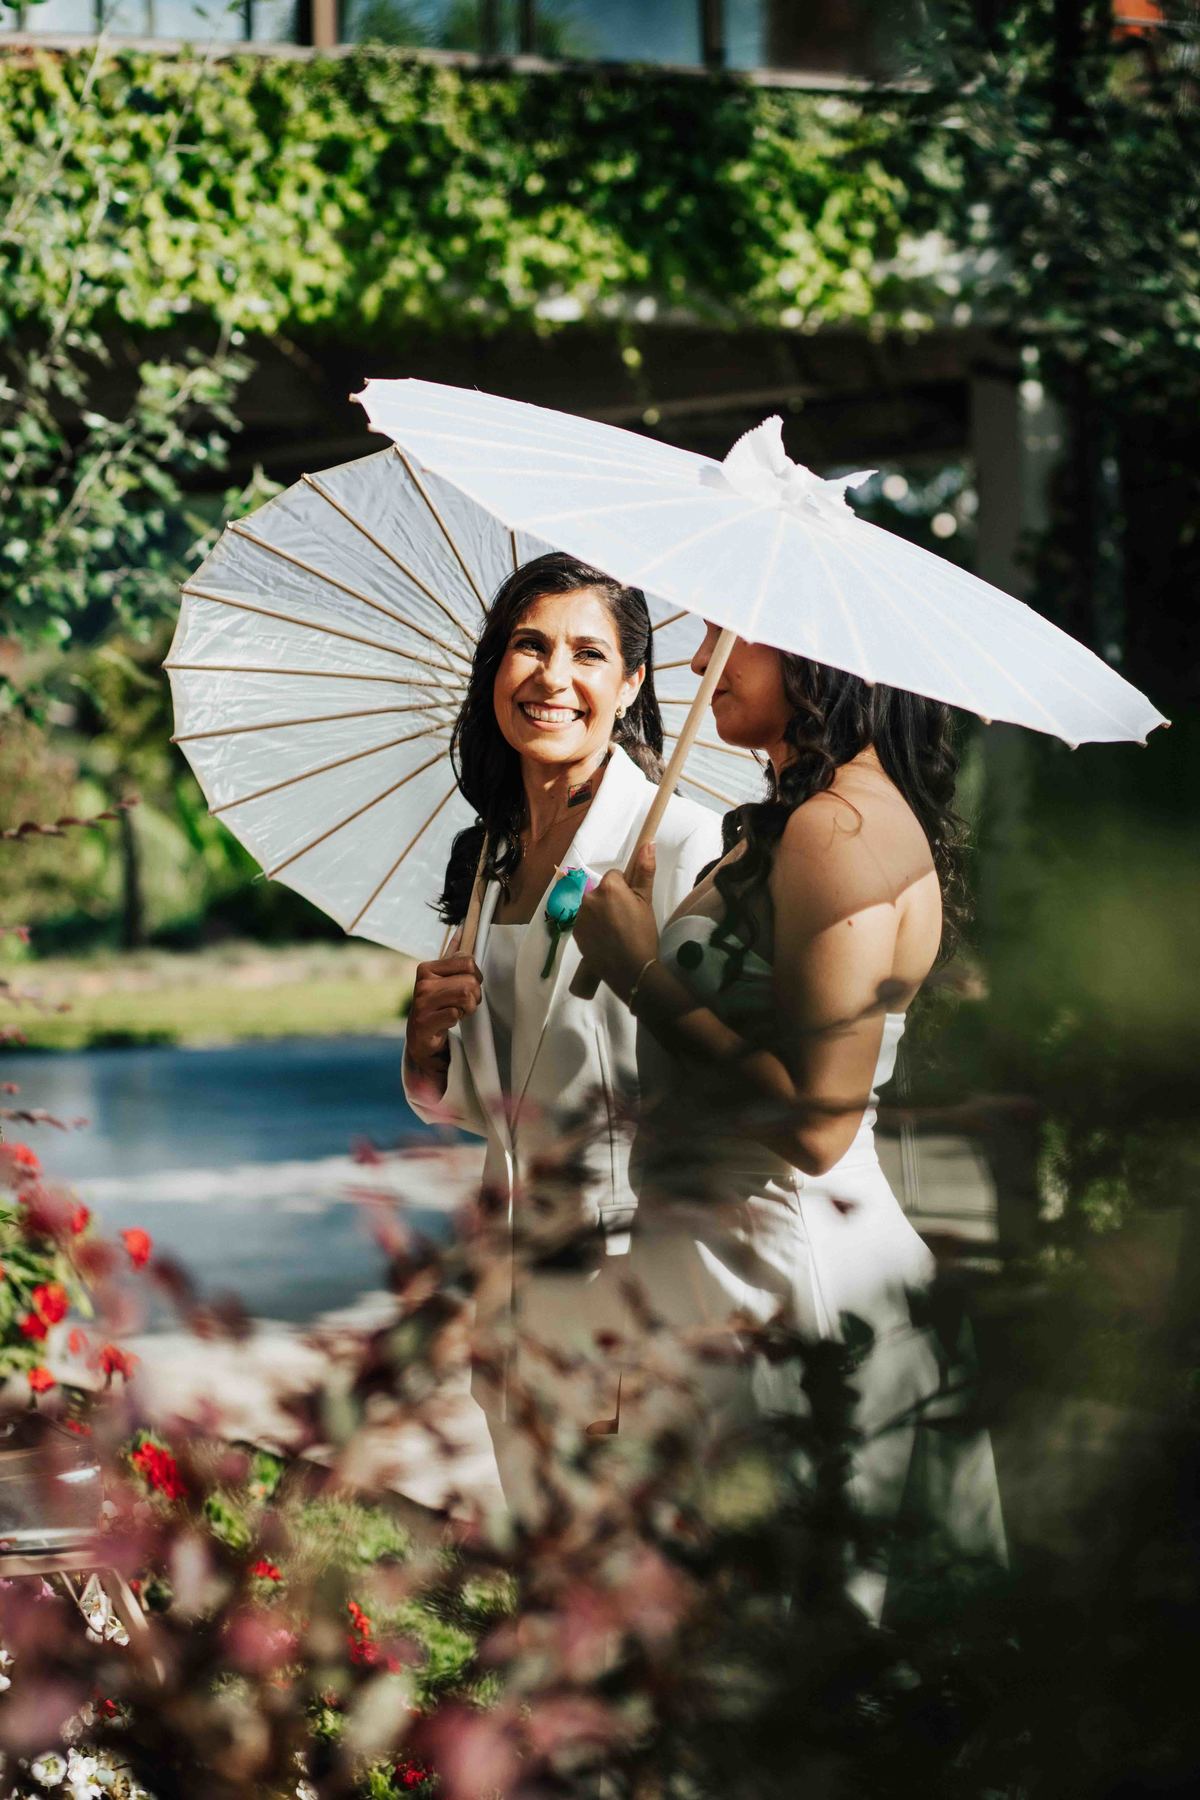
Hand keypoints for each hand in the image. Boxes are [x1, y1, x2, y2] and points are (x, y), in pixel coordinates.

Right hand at [405, 954, 481, 1076]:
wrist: (421, 1036)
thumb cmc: (436, 1003)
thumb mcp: (443, 977)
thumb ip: (453, 954)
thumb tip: (464, 927)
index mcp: (427, 968)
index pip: (468, 961)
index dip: (476, 975)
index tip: (468, 984)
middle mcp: (422, 983)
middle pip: (470, 981)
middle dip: (474, 995)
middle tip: (464, 1003)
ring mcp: (422, 1003)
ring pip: (466, 997)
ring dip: (468, 1008)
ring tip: (458, 1011)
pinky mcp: (425, 1022)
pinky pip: (456, 1014)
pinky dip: (458, 1018)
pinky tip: (449, 1020)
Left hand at [573, 842, 658, 999]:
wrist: (631, 970)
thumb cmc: (642, 934)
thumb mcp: (647, 901)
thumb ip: (645, 870)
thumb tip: (648, 843)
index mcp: (608, 886)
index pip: (614, 876)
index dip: (625, 890)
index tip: (632, 905)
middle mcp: (589, 897)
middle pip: (601, 891)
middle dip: (611, 901)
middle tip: (626, 920)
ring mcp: (580, 916)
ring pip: (592, 906)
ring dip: (601, 914)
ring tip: (616, 932)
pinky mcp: (575, 932)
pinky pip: (585, 922)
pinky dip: (593, 928)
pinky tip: (606, 940)